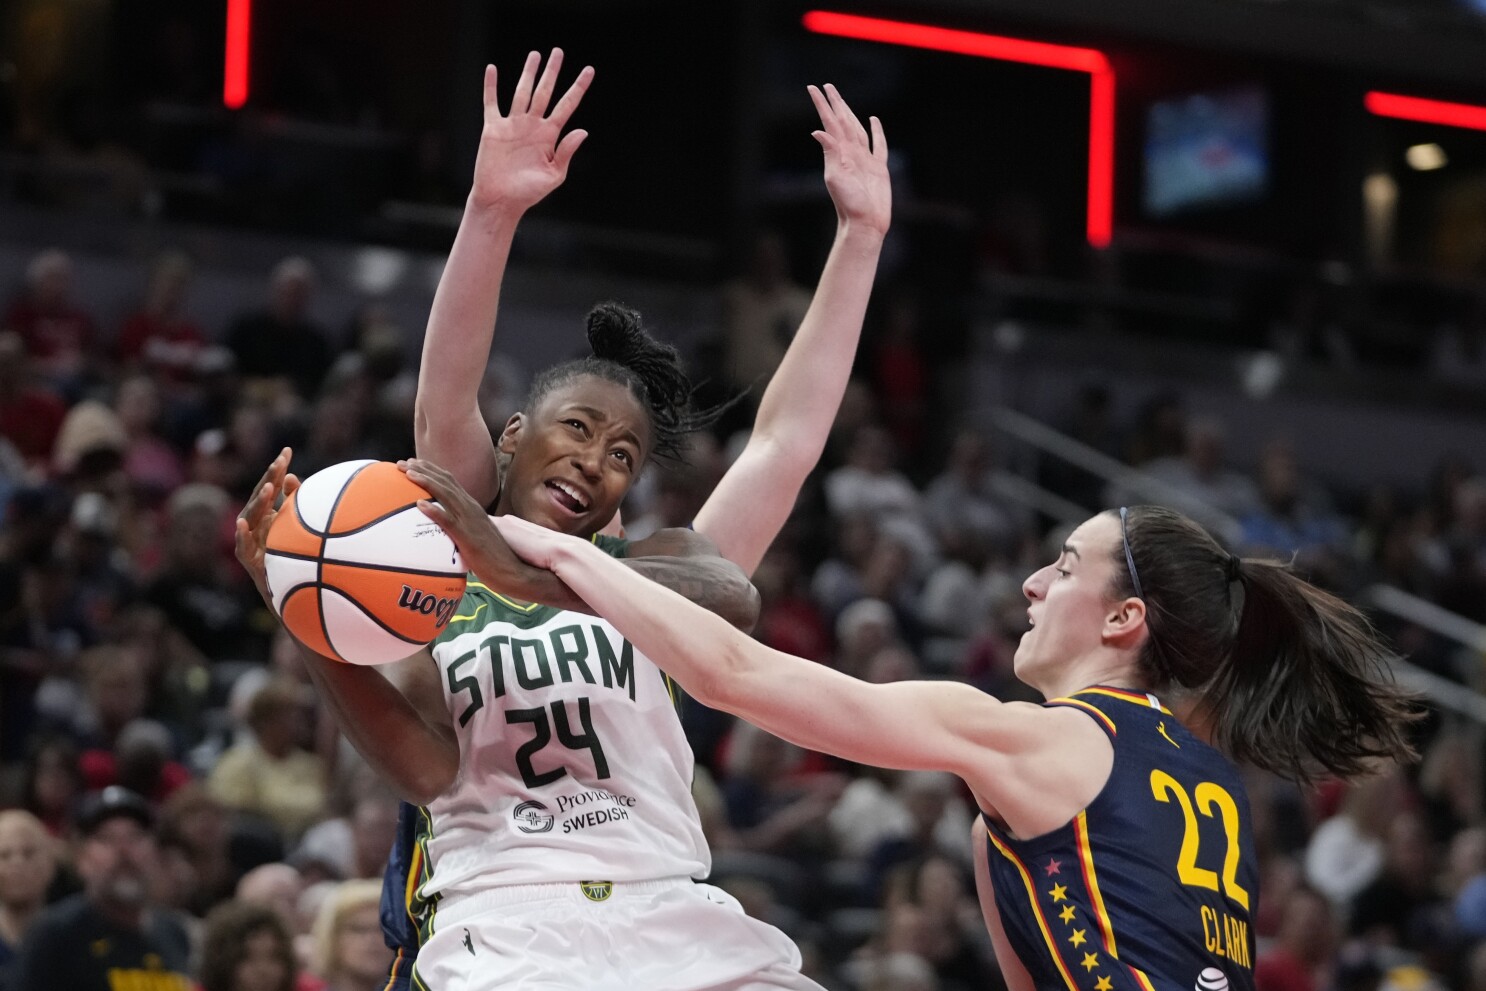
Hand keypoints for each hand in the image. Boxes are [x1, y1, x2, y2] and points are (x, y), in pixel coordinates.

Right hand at [235, 447, 300, 608]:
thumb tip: (292, 477)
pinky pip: (242, 544)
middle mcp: (255, 522)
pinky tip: (241, 523)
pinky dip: (241, 534)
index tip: (288, 449)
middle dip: (269, 478)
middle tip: (279, 462)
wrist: (283, 590)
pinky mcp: (245, 556)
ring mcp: (248, 538)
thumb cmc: (289, 556)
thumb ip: (293, 502)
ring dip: (258, 501)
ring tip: (268, 487)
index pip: (271, 485)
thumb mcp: (295, 527)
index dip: (278, 468)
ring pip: (251, 515)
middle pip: (260, 495)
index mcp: (268, 512)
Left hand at [403, 459, 572, 602]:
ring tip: (408, 474)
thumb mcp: (474, 536)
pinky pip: (449, 522)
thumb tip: (444, 528)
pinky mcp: (469, 538)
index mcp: (472, 508)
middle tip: (401, 463)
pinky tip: (420, 504)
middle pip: (445, 482)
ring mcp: (470, 522)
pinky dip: (435, 511)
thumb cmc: (493, 558)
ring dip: (426, 482)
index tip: (412, 464)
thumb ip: (460, 528)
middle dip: (422, 470)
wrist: (512, 570)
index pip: (450, 482)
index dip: (431, 471)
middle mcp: (471, 509)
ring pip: (446, 496)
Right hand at [469, 50, 593, 213]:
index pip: (567, 105)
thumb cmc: (528, 193)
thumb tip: (583, 131)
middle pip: (545, 92)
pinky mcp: (493, 128)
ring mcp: (513, 125)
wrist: (501, 201)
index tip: (589, 70)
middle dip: (552, 72)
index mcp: (550, 135)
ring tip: (535, 55)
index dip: (578, 87)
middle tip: (558, 51)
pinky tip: (492, 69)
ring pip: (522, 92)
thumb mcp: (554, 175)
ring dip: (528, 73)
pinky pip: (491, 103)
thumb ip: (566, 152)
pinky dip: (490, 86)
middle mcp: (533, 126)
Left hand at [808, 84, 890, 236]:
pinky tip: (873, 121)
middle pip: (842, 121)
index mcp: (840, 153)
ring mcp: (865, 159)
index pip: (830, 122)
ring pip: (857, 129)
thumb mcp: (836, 178)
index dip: (822, 105)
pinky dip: (877, 132)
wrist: (865, 224)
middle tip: (827, 87)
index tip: (813, 88)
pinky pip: (878, 145)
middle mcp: (851, 153)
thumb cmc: (849, 205)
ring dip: (850, 114)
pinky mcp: (879, 168)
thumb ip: (830, 153)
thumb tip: (818, 131)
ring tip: (843, 101)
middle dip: (835, 104)